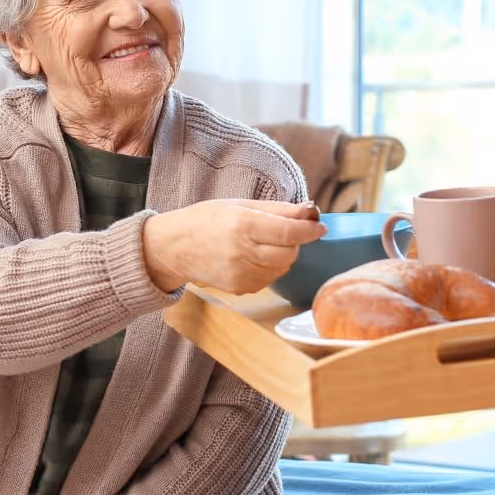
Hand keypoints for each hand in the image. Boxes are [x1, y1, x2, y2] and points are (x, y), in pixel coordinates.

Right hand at [141, 199, 324, 294]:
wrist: (174, 247)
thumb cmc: (206, 220)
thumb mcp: (240, 205)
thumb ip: (278, 209)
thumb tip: (311, 210)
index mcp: (242, 225)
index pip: (288, 231)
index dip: (309, 230)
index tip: (320, 227)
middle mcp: (242, 252)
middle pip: (289, 253)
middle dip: (295, 242)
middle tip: (284, 232)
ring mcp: (240, 274)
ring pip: (282, 268)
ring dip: (283, 256)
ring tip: (263, 244)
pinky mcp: (239, 289)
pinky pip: (269, 279)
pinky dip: (269, 268)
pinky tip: (253, 258)